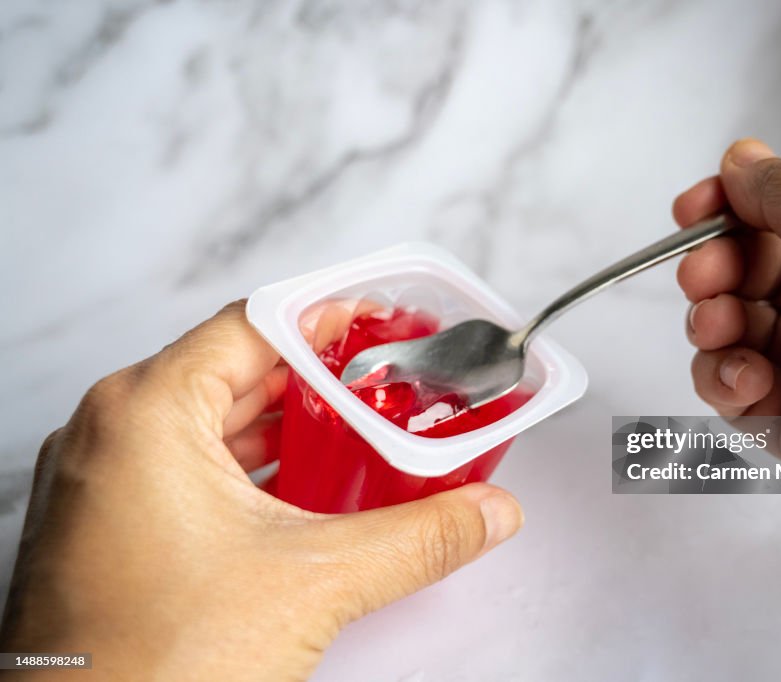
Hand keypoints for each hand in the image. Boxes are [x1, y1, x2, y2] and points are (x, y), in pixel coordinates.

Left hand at [0, 301, 523, 680]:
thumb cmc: (149, 665)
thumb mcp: (314, 583)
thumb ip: (418, 538)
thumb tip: (485, 513)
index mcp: (145, 412)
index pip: (254, 323)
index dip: (329, 317)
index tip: (382, 322)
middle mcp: (111, 433)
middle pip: (234, 367)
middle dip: (316, 376)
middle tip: (384, 379)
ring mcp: (103, 481)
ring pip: (209, 419)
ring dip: (284, 423)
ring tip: (355, 429)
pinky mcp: (108, 525)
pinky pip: (187, 465)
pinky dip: (248, 466)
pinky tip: (302, 490)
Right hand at [674, 139, 780, 663]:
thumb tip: (745, 160)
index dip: (741, 202)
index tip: (696, 208)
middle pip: (759, 264)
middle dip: (718, 264)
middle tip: (702, 274)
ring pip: (741, 327)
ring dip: (714, 322)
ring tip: (718, 329)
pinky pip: (739, 388)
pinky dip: (726, 380)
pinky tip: (745, 383)